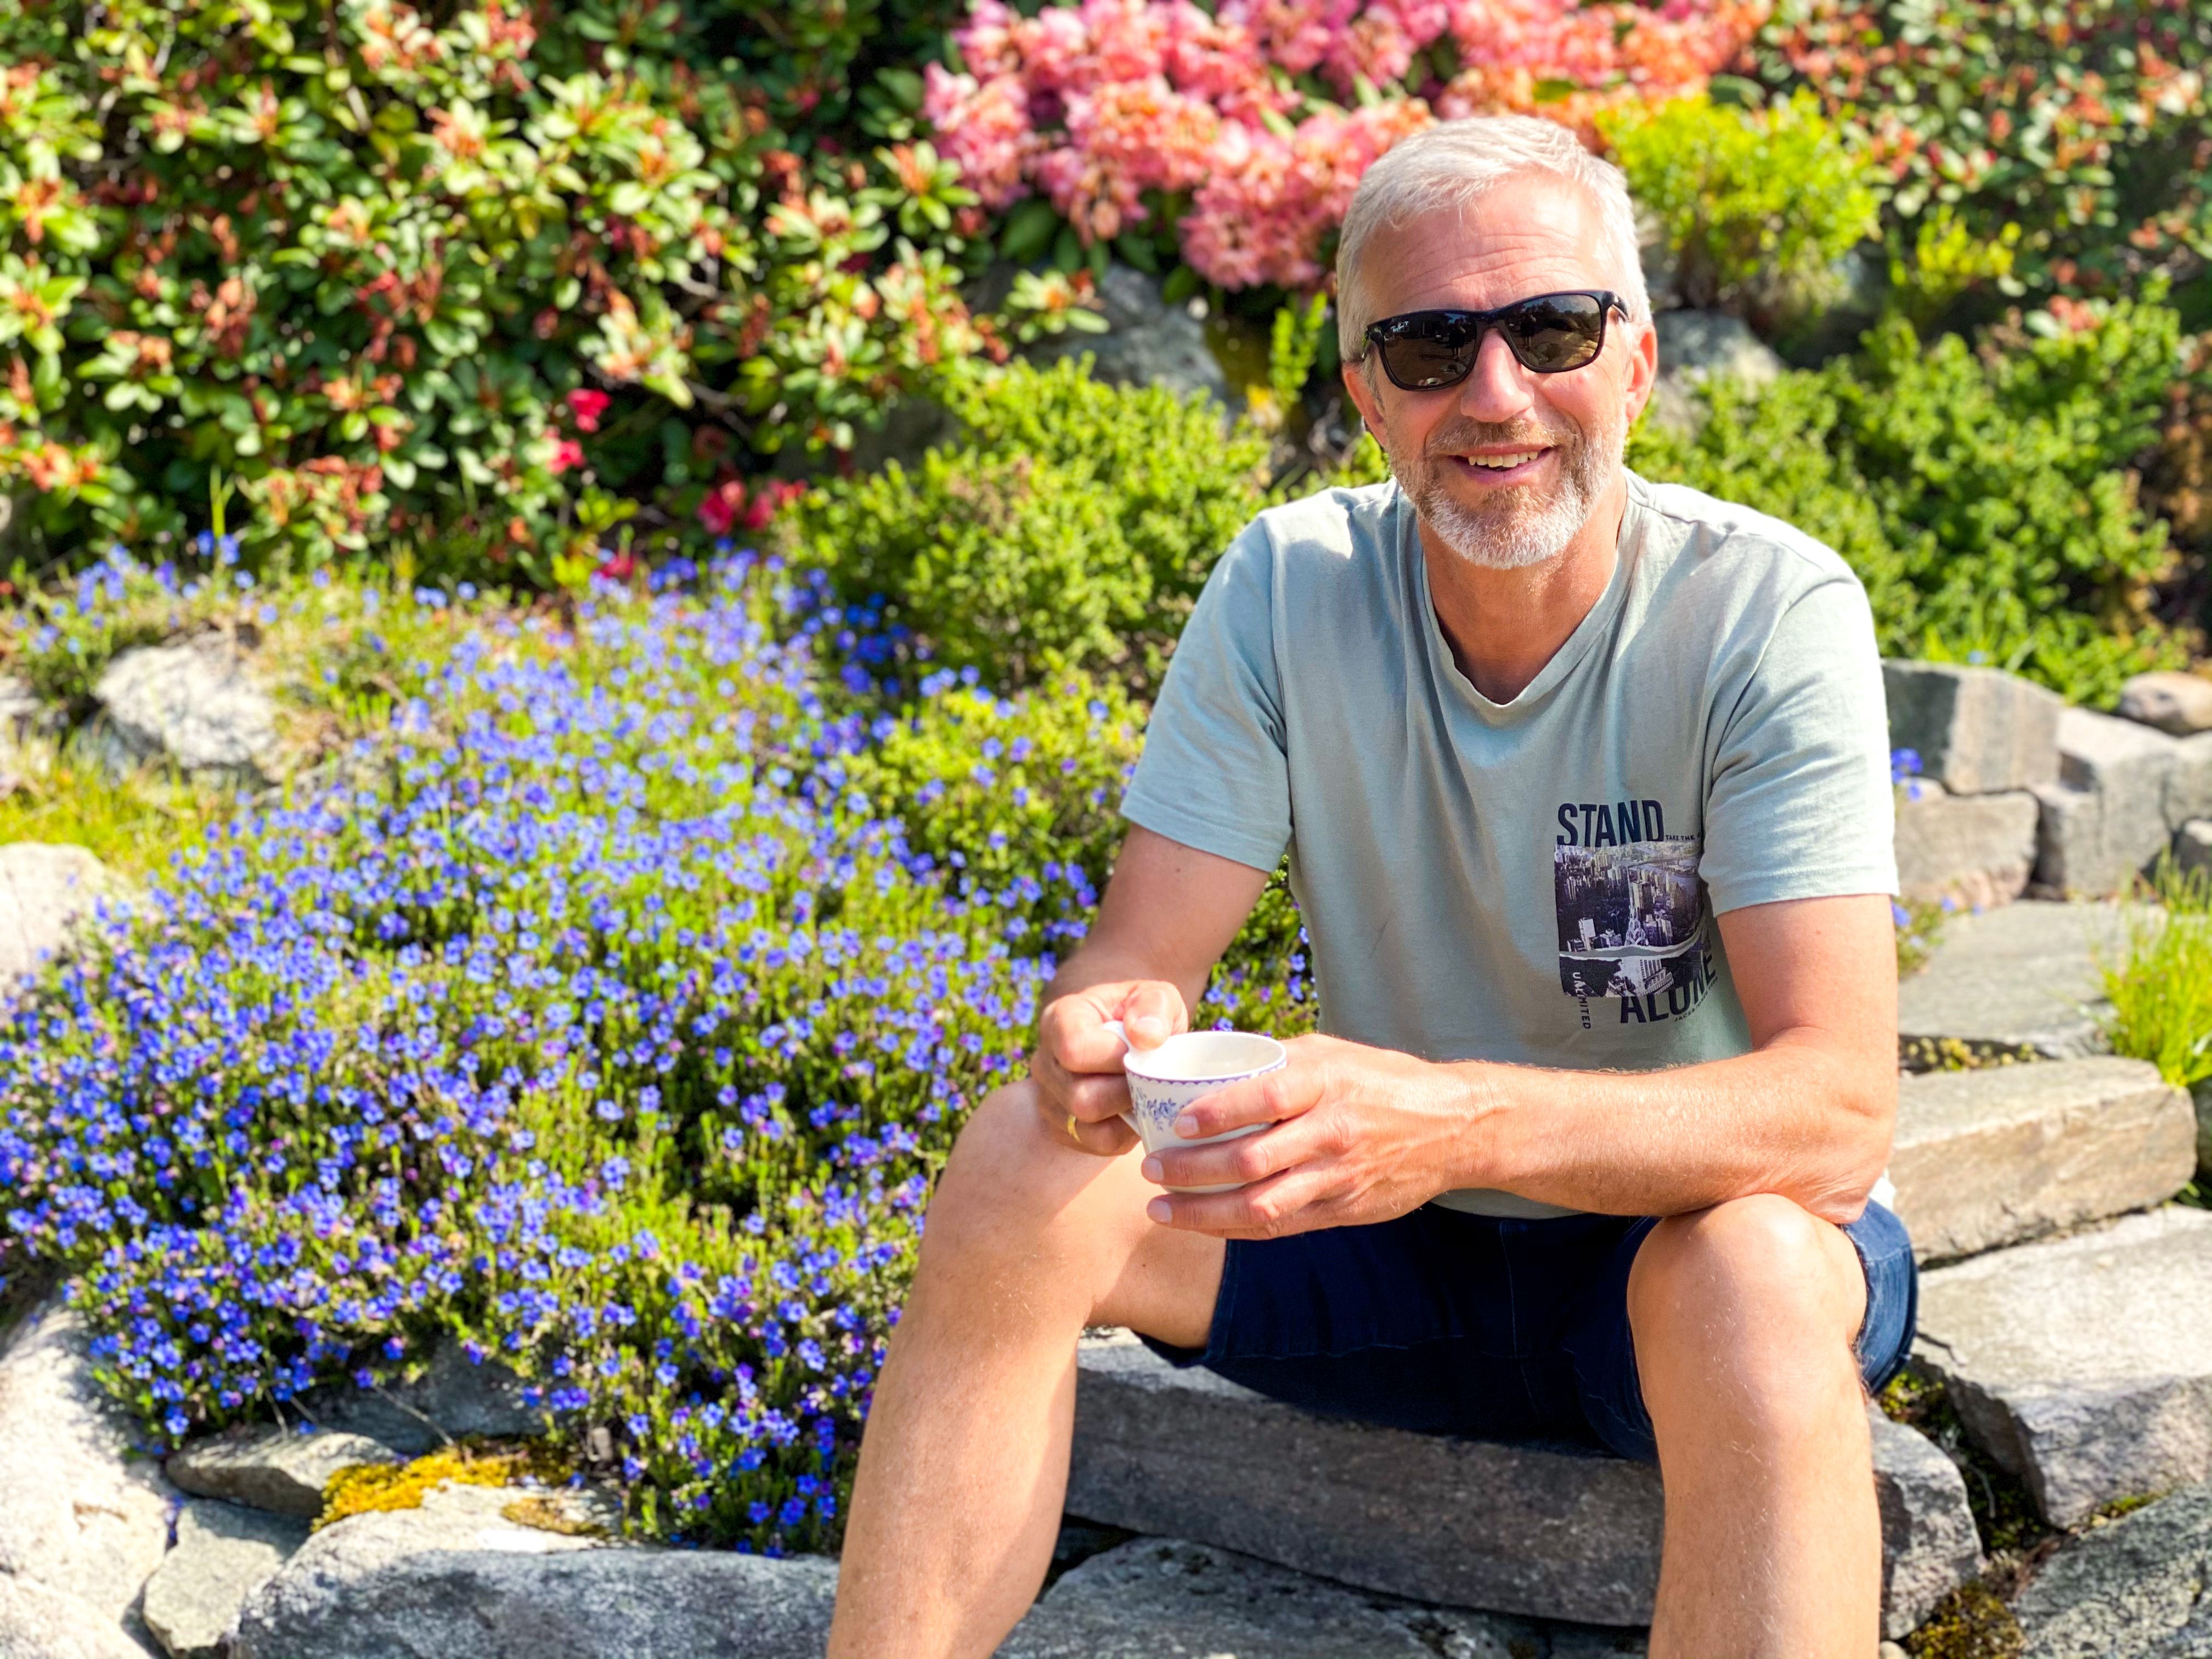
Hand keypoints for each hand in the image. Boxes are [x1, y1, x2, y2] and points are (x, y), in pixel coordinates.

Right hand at [1032, 980, 1187, 1156]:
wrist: (1133, 1046)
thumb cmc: (1144, 1018)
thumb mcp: (1157, 998)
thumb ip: (1154, 1006)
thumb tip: (1146, 1037)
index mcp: (1060, 1019)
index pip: (1074, 1049)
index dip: (1115, 1058)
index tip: (1142, 1051)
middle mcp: (1044, 1061)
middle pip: (1080, 1097)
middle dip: (1125, 1092)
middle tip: (1148, 1078)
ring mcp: (1048, 1098)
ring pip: (1087, 1126)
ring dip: (1126, 1114)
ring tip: (1142, 1093)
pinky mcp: (1062, 1128)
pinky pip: (1097, 1144)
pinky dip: (1125, 1133)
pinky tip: (1134, 1111)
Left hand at [1140, 1034, 1473, 1238]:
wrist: (1454, 1126)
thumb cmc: (1381, 1079)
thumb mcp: (1333, 1052)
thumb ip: (1277, 1061)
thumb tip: (1209, 1061)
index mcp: (1327, 1083)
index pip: (1265, 1099)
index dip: (1217, 1114)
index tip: (1176, 1123)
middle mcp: (1332, 1132)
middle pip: (1252, 1160)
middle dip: (1192, 1171)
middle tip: (1151, 1169)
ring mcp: (1338, 1177)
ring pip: (1262, 1205)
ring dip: (1204, 1212)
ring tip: (1162, 1209)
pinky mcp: (1344, 1209)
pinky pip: (1281, 1226)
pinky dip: (1237, 1228)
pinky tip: (1205, 1224)